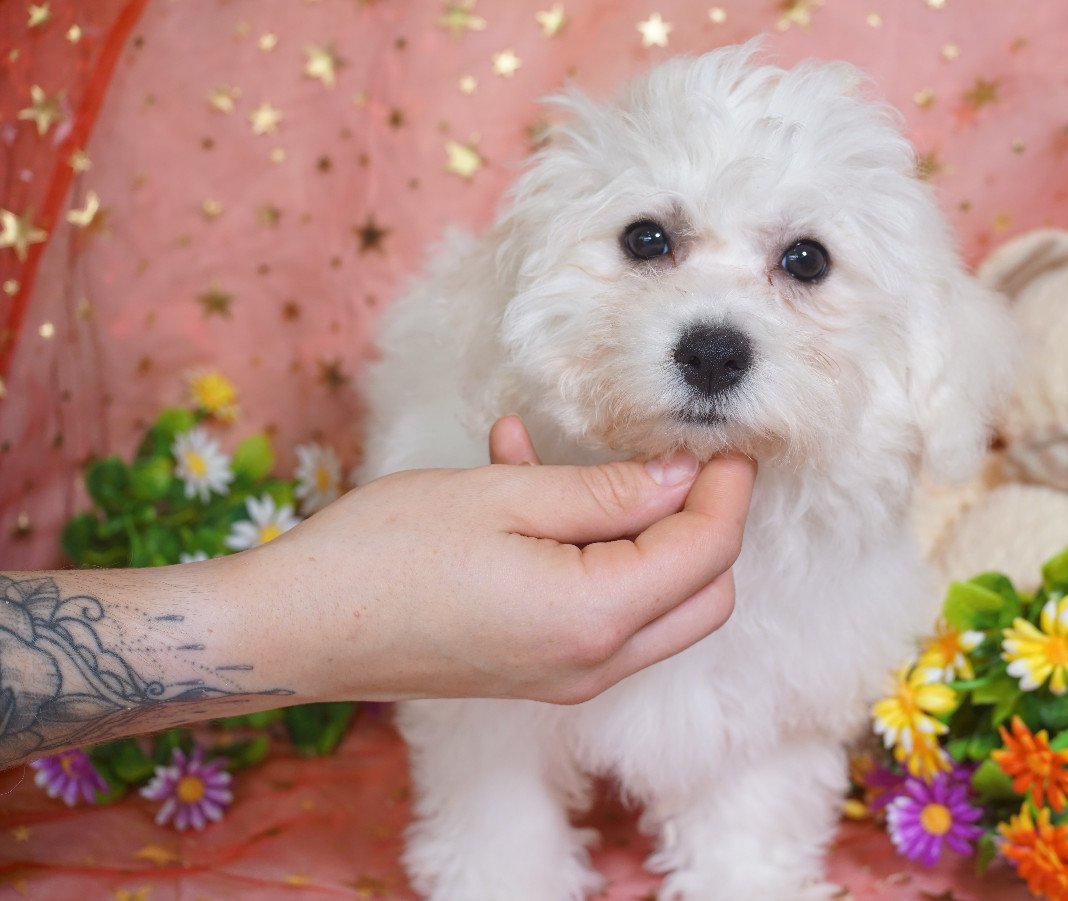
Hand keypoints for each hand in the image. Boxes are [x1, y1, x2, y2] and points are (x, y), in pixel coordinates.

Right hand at [239, 417, 756, 704]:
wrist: (296, 630)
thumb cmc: (385, 554)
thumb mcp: (507, 499)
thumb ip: (608, 492)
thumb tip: (683, 478)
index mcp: (597, 617)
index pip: (709, 551)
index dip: (726, 487)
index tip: (721, 437)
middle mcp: (596, 663)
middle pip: (704, 591)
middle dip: (705, 520)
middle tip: (672, 453)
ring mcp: (568, 675)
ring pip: (661, 603)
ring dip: (641, 530)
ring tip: (568, 459)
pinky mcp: (539, 670)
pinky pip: (600, 609)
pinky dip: (591, 552)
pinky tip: (524, 479)